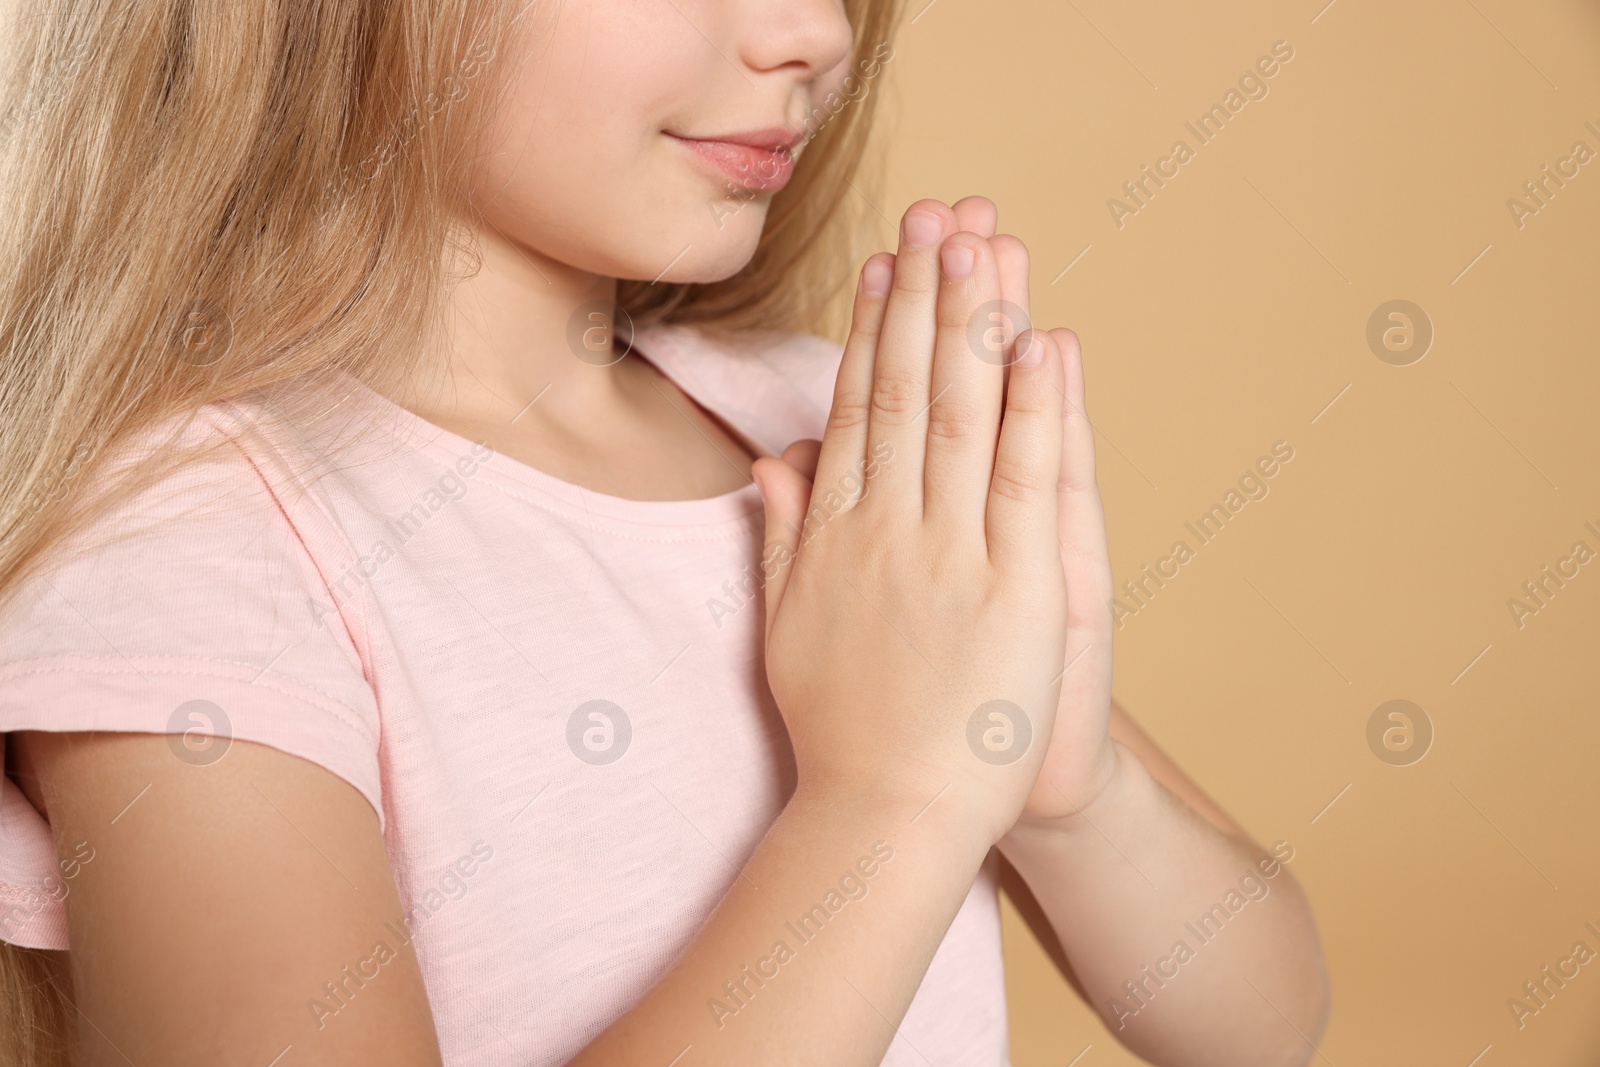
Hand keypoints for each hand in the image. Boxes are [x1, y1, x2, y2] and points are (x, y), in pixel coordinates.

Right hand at [752, 197, 1069, 846]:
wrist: (888, 816)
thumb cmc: (842, 728)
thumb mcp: (788, 625)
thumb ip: (781, 536)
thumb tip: (771, 458)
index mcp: (835, 536)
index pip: (857, 410)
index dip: (874, 330)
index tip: (886, 263)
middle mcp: (888, 529)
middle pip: (908, 393)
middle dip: (926, 297)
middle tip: (939, 212)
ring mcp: (951, 555)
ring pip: (961, 419)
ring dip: (975, 325)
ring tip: (984, 243)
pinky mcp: (1014, 591)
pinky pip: (1024, 485)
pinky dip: (1035, 412)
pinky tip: (1042, 344)